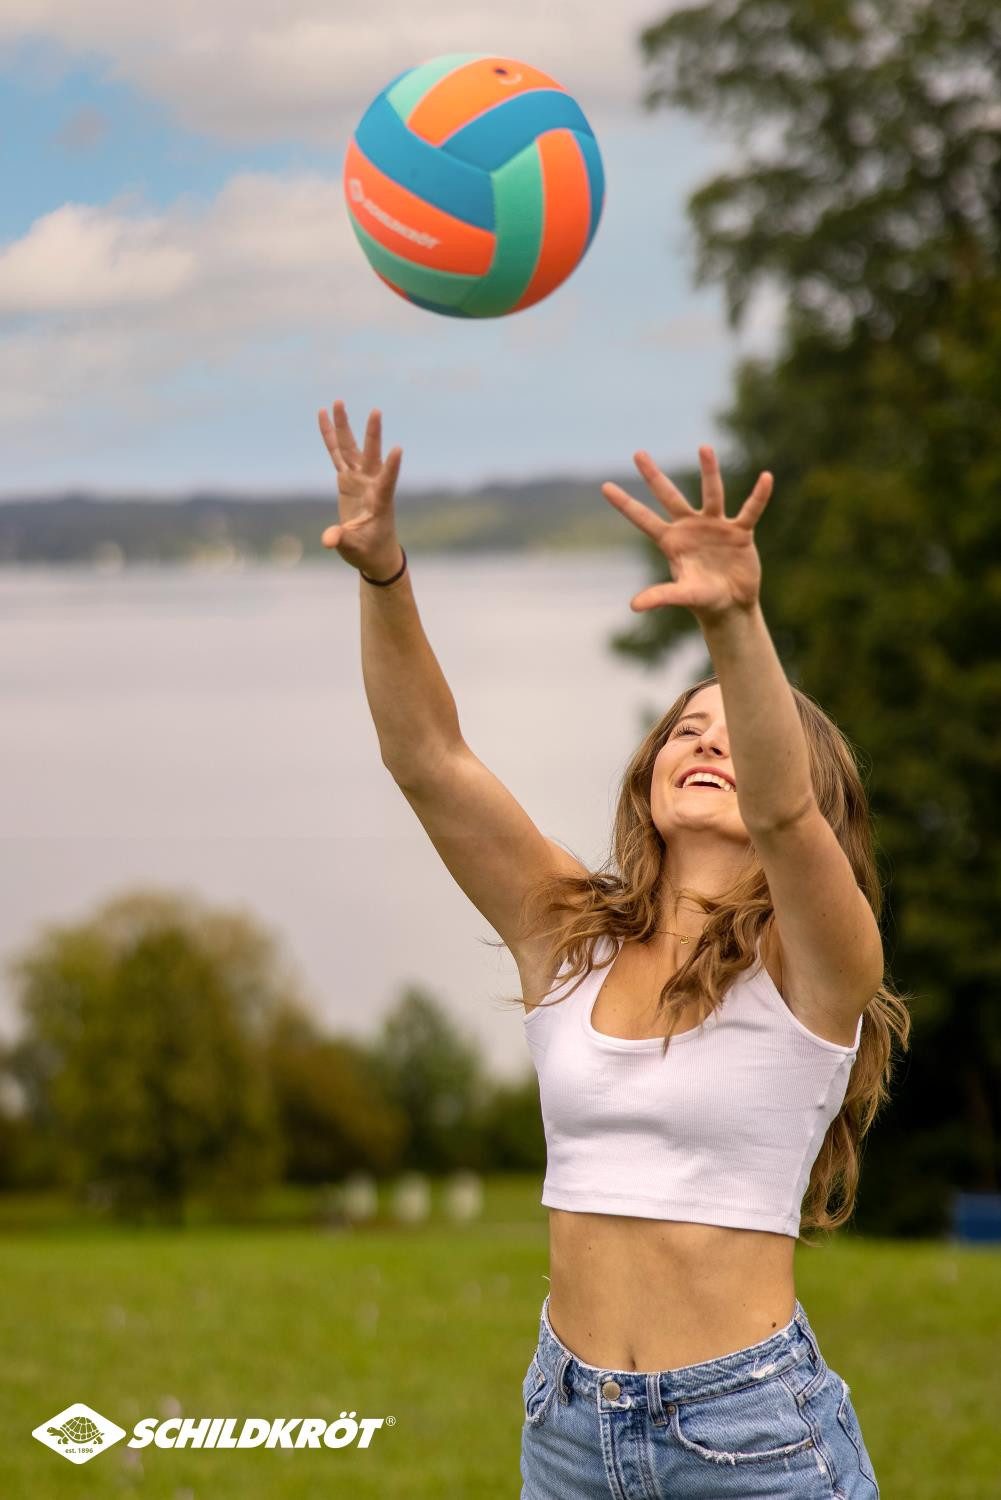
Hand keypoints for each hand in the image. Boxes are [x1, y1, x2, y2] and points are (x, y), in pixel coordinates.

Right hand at [317, 400, 403, 575]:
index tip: (398, 449)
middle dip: (372, 434)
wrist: (374, 551)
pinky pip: (336, 454)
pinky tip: (323, 415)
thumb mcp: (355, 549)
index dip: (392, 467)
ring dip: (344, 426)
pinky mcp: (347, 479)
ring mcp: (359, 479)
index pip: (388, 481)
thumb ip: (342, 541)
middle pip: (370, 455)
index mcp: (380, 501)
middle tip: (376, 411)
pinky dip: (329, 437)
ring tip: (338, 402)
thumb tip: (329, 539)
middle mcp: (371, 485)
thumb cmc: (368, 551)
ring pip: (350, 448)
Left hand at [600, 446, 772, 621]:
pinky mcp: (739, 532)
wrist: (731, 606)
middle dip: (653, 476)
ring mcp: (715, 526)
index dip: (625, 504)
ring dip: (709, 471)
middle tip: (637, 454)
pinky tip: (766, 478)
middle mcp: (690, 528)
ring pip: (711, 494)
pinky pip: (750, 510)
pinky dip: (758, 496)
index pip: (643, 519)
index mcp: (671, 541)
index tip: (604, 486)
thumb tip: (634, 606)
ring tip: (704, 447)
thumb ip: (660, 596)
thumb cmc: (703, 600)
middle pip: (669, 496)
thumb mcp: (682, 596)